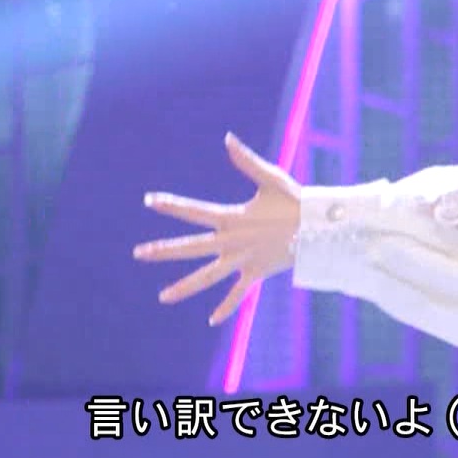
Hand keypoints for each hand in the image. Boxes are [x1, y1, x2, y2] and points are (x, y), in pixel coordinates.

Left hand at [134, 133, 301, 326]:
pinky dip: (227, 306)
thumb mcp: (272, 179)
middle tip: (137, 253)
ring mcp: (243, 260)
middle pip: (191, 248)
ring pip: (209, 277)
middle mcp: (233, 242)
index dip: (171, 205)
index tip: (148, 201)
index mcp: (233, 218)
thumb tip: (227, 137)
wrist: (321, 228)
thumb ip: (246, 161)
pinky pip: (239, 293)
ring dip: (185, 287)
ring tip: (162, 298)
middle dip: (163, 250)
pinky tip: (211, 320)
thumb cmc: (297, 200)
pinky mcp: (257, 272)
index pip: (194, 211)